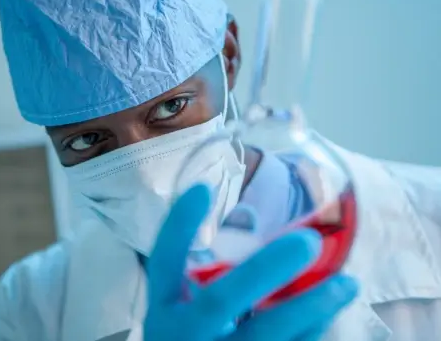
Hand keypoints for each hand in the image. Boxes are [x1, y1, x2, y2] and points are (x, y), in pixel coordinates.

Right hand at [145, 184, 357, 340]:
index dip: (180, 226)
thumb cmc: (190, 335)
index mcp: (165, 308)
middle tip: (307, 240)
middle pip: (219, 301)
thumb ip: (207, 271)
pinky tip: (332, 310)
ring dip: (310, 307)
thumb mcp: (182, 307)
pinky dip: (311, 331)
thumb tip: (251, 218)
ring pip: (265, 334)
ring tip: (348, 283)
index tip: (203, 188)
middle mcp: (184, 335)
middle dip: (263, 269)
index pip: (165, 262)